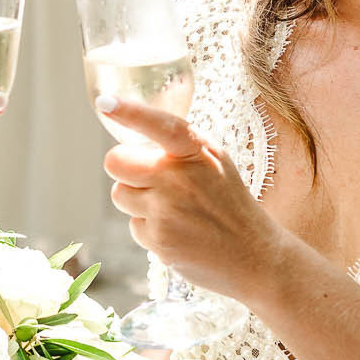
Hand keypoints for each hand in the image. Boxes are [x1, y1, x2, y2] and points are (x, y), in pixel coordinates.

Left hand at [96, 96, 285, 303]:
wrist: (254, 257)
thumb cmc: (230, 202)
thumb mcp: (217, 161)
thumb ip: (181, 144)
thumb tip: (139, 130)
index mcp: (196, 153)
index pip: (161, 126)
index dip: (131, 112)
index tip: (105, 103)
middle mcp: (178, 180)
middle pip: (115, 162)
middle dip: (125, 168)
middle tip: (149, 177)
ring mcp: (166, 212)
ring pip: (120, 194)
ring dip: (137, 199)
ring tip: (173, 208)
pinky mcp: (157, 240)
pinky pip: (133, 224)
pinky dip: (149, 227)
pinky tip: (177, 231)